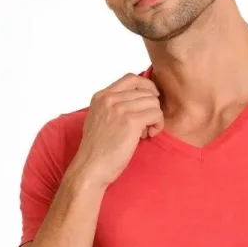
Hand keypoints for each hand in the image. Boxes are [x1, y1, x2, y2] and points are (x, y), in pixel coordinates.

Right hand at [71, 72, 163, 188]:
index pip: (131, 78)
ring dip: (154, 118)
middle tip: (143, 126)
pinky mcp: (131, 121)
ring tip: (144, 133)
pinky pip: (157, 114)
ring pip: (153, 102)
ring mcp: (120, 108)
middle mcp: (109, 99)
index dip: (146, 87)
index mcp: (101, 96)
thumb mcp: (99, 120)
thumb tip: (138, 101)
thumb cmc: (97, 150)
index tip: (151, 101)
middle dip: (150, 108)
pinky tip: (147, 136)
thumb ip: (113, 107)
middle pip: (146, 91)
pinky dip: (157, 125)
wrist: (90, 168)